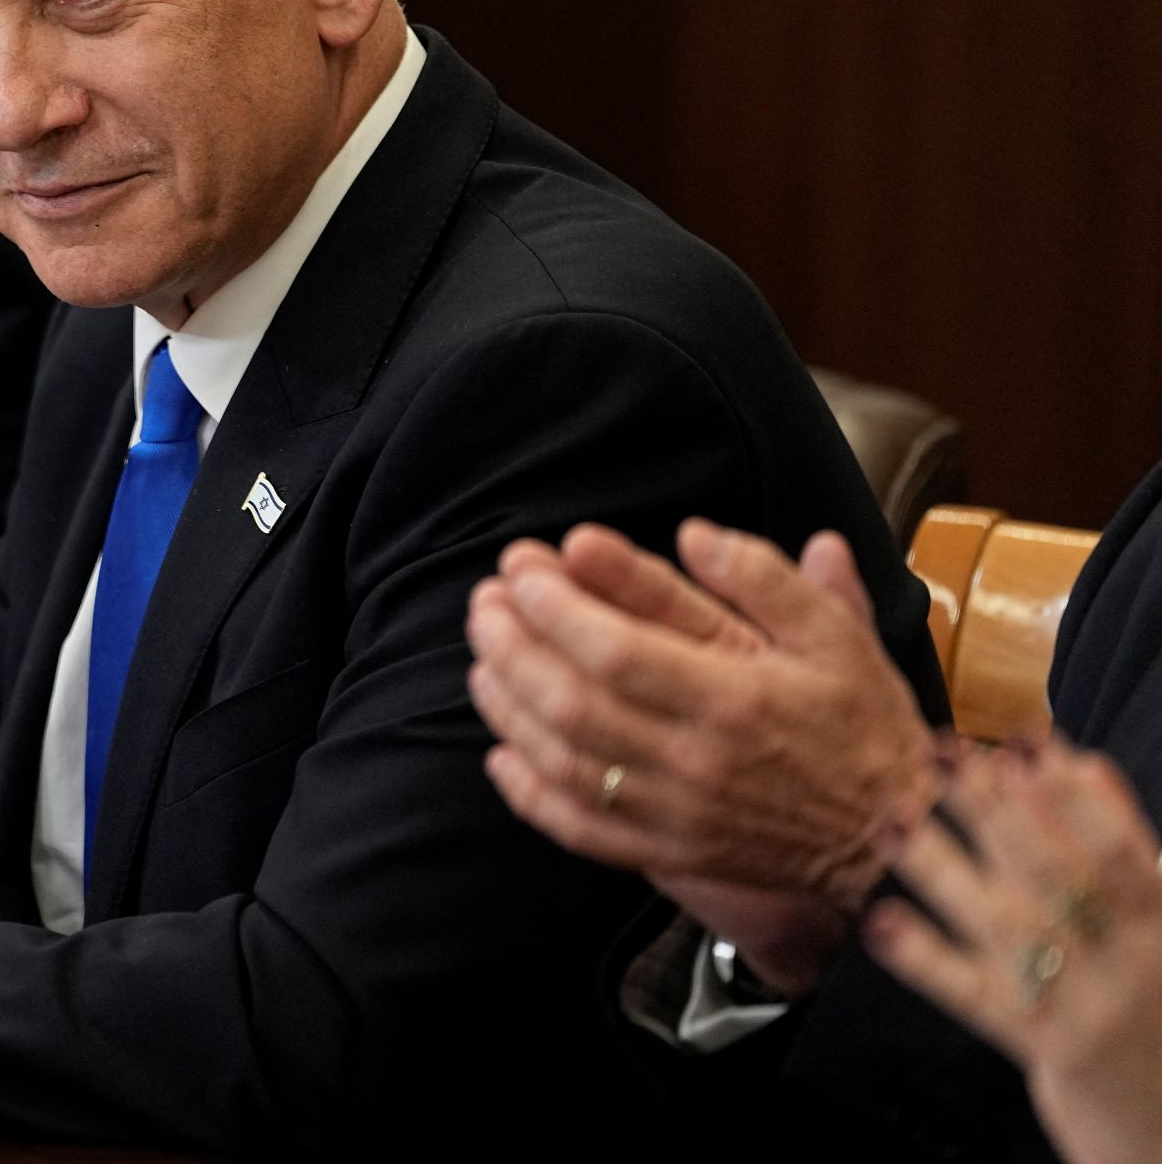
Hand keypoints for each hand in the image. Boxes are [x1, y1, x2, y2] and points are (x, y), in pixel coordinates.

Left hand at [466, 520, 939, 990]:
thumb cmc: (863, 723)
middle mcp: (697, 760)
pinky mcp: (671, 851)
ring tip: (483, 657)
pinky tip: (501, 754)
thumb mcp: (837, 634)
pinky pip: (581, 829)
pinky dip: (529, 795)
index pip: (616, 650)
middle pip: (571, 703)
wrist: (901, 839)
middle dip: (512, 646)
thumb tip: (693, 533)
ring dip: (508, 707)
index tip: (521, 567)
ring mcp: (678, 814)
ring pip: (563, 763)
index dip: (554, 607)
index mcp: (737, 699)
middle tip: (484, 603)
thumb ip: (766, 578)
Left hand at [868, 743, 1161, 1163]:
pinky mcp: (1048, 1052)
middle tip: (942, 752)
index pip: (1117, 847)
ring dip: (943, 865)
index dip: (1070, 792)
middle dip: (994, 807)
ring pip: (1006, 922)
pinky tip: (882, 924)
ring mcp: (1087, 1006)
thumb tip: (1075, 762)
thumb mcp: (1160, 930)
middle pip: (1052, 870)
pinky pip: (977, 998)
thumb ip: (1126, 854)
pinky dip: (929, 959)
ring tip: (891, 817)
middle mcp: (1130, 961)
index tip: (1020, 741)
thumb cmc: (1158, 1009)